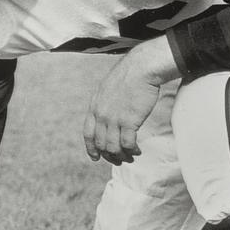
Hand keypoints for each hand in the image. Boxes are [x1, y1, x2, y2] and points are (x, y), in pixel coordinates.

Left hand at [83, 37, 179, 164]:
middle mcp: (101, 114)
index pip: (88, 134)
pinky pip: (128, 144)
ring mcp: (114, 119)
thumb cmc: (129, 76)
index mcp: (94, 106)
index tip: (96, 157)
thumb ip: (105, 103)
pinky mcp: (129, 121)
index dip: (91, 149)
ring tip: (130, 157)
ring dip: (122, 156)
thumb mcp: (108, 88)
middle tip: (119, 160)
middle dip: (109, 156)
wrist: (141, 68)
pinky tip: (138, 151)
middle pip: (101, 144)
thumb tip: (109, 117)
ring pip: (113, 147)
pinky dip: (132, 151)